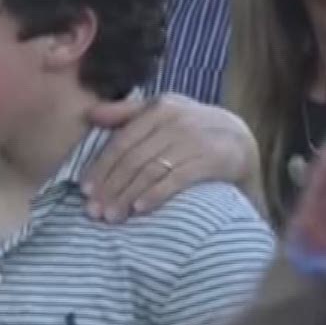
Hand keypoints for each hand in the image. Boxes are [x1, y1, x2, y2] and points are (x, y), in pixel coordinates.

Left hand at [81, 94, 261, 221]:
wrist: (240, 140)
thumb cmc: (192, 129)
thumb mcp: (164, 113)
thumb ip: (128, 113)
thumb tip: (89, 114)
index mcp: (160, 107)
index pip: (122, 141)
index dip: (102, 167)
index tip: (85, 190)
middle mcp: (177, 120)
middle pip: (133, 159)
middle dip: (111, 187)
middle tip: (94, 212)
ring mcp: (196, 139)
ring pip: (151, 171)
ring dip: (127, 196)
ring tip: (113, 216)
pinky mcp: (211, 159)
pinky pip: (176, 180)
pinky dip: (155, 195)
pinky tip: (140, 209)